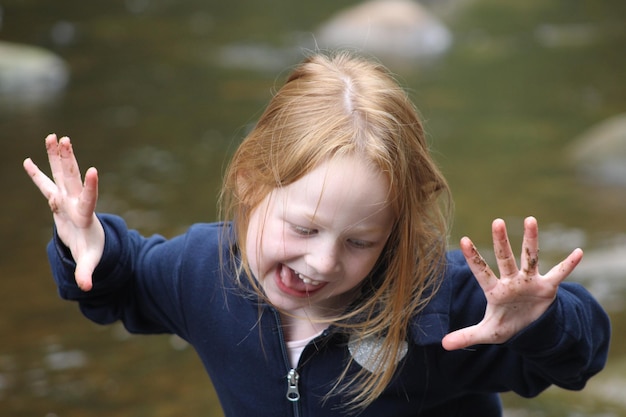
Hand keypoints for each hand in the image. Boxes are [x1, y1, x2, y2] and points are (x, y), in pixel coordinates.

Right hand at [23, 134, 103, 290]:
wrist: (91, 241)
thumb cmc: (92, 250)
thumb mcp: (90, 261)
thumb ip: (88, 273)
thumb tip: (87, 289)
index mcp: (85, 216)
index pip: (89, 199)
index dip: (91, 186)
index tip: (94, 170)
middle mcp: (75, 202)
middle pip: (71, 177)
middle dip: (67, 159)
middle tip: (64, 138)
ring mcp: (66, 199)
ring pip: (60, 174)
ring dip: (56, 156)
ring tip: (53, 135)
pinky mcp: (56, 201)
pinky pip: (45, 184)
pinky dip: (37, 174)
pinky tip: (26, 160)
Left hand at [441, 216, 582, 350]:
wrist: (531, 328)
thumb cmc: (507, 324)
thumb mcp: (487, 333)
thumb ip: (466, 335)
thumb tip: (442, 345)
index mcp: (495, 290)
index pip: (481, 272)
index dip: (473, 258)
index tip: (463, 240)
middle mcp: (511, 281)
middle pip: (505, 258)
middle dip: (501, 241)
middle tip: (497, 221)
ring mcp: (529, 281)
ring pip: (530, 258)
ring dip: (530, 240)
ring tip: (530, 220)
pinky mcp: (547, 287)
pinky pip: (559, 273)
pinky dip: (569, 264)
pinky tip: (578, 252)